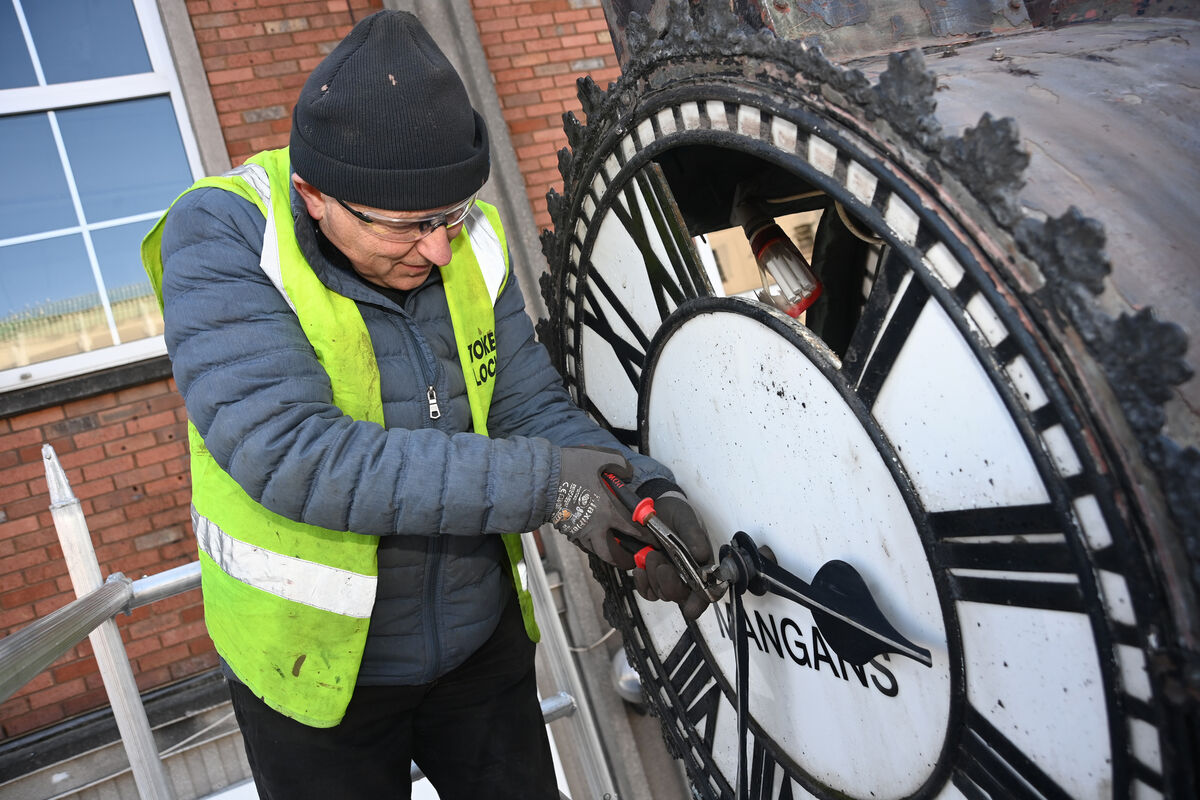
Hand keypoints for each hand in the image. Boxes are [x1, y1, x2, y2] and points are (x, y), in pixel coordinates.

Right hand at [552, 446, 647, 565]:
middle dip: (624, 560)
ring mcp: (579, 531)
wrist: (542, 477)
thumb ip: (622, 466)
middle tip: (631, 560)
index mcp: (608, 510)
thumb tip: (628, 474)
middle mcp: (595, 526)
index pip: (633, 530)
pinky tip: (593, 537)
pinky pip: (582, 543)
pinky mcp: (566, 530)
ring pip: (595, 551)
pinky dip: (590, 544)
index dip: (645, 537)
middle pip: (612, 555)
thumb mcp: (603, 458)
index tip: (651, 541)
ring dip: (607, 553)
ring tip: (613, 549)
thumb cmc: (571, 466)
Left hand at [622, 491, 713, 620]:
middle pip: (680, 596)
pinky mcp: (651, 574)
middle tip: (662, 564)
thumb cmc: (678, 514)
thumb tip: (702, 555)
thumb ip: (694, 536)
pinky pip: (647, 590)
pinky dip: (642, 582)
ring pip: (661, 593)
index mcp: (703, 565)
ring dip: (654, 578)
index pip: (706, 593)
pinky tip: (639, 567)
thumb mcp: (687, 520)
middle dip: (670, 584)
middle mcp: (687, 576)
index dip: (699, 603)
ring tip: (651, 554)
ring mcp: (668, 576)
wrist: (656, 507)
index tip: (690, 607)